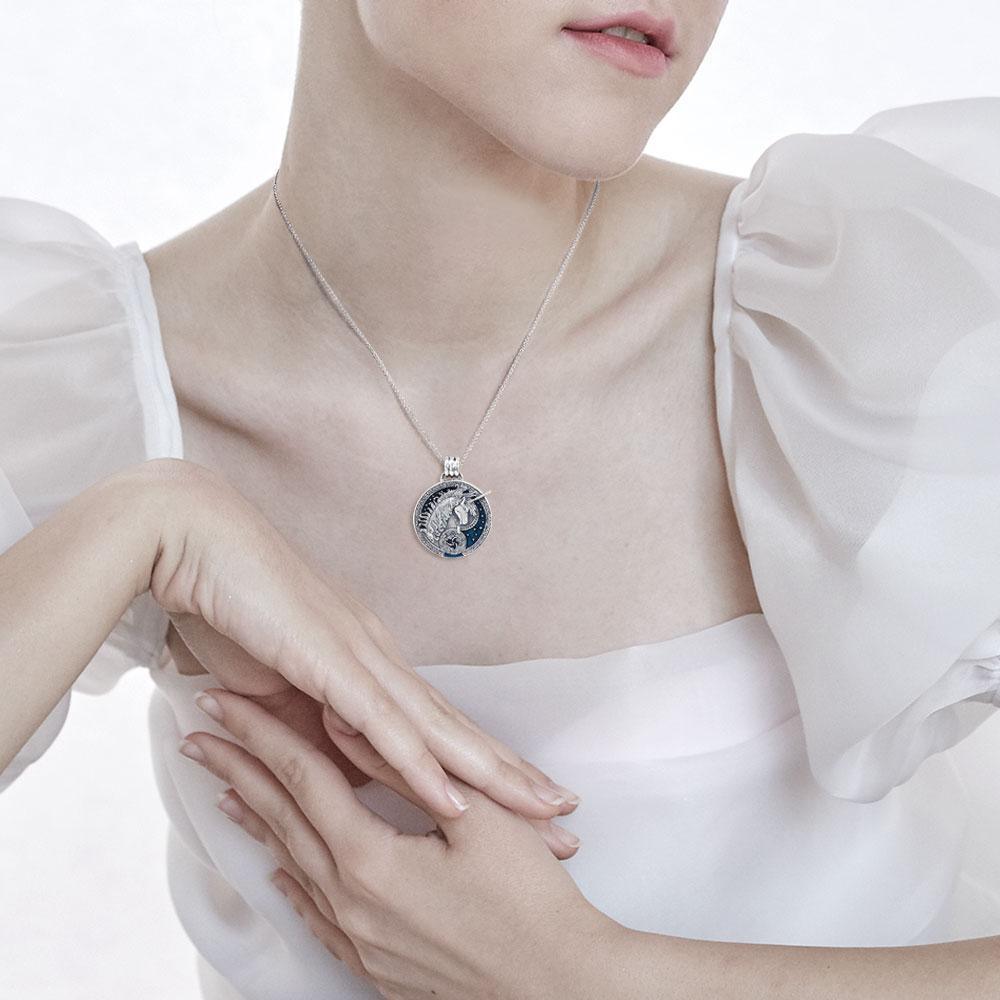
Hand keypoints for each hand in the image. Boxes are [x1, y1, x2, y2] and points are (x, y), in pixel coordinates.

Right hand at [141, 457, 579, 819]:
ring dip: (490, 775)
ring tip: (540, 809)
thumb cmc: (228, 603)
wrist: (191, 537)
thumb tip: (326, 763)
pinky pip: (381, 724)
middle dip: (510, 777)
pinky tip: (455, 799)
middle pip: (454, 729)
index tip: (521, 801)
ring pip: (436, 729)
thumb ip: (303, 719)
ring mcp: (358, 657)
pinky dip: (418, 765)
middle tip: (565, 815)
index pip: (434, 725)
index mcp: (366, 662)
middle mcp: (377, 658)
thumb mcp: (272, 680)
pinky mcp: (327, 661)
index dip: (480, 766)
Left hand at [180, 688, 619, 999]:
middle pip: (281, 818)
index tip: (224, 704)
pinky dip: (289, 878)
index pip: (301, 778)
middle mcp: (349, 901)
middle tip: (200, 735)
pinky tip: (277, 868)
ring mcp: (357, 936)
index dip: (261, 734)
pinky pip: (314, 913)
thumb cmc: (530, 901)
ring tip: (223, 788)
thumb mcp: (478, 817)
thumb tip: (349, 723)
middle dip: (238, 769)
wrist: (560, 988)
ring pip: (291, 863)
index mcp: (370, 859)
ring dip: (255, 819)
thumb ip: (404, 767)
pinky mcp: (374, 961)